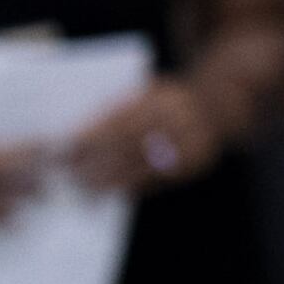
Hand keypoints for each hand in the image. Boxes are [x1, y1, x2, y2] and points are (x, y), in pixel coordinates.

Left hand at [63, 79, 225, 196]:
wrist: (214, 108)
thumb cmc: (166, 101)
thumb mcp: (148, 91)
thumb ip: (119, 107)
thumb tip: (76, 136)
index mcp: (162, 97)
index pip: (121, 118)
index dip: (93, 134)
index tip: (69, 146)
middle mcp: (179, 118)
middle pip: (129, 144)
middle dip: (97, 161)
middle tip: (71, 174)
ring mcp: (190, 143)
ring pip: (142, 166)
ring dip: (111, 181)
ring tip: (87, 190)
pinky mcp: (196, 164)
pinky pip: (158, 179)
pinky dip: (133, 186)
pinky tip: (114, 192)